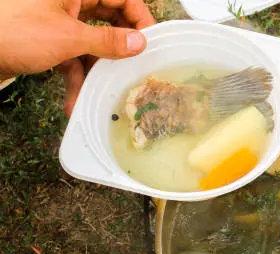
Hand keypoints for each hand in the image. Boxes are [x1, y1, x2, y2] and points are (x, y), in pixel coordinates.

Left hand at [0, 0, 154, 115]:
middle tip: (134, 65)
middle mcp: (68, 2)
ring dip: (96, 71)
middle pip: (107, 20)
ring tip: (101, 92)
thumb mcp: (68, 37)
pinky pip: (73, 58)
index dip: (139, 17)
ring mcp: (58, 22)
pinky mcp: (48, 41)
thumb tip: (138, 42)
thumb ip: (107, 40)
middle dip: (119, 47)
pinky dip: (76, 79)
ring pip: (91, 43)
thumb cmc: (13, 32)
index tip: (150, 40)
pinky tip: (76, 101)